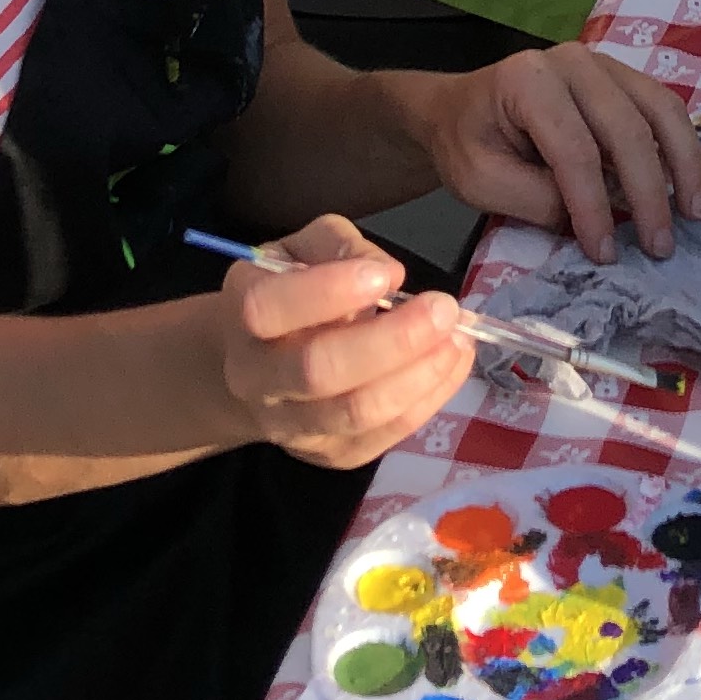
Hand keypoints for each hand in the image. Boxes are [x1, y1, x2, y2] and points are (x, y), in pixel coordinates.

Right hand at [215, 218, 474, 466]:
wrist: (258, 366)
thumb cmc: (288, 293)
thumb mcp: (301, 249)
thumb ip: (338, 246)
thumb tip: (390, 275)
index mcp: (241, 315)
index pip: (270, 309)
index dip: (329, 291)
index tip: (388, 275)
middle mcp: (256, 379)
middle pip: (318, 371)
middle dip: (391, 341)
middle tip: (443, 309)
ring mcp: (291, 425)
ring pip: (355, 412)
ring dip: (418, 376)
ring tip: (458, 339)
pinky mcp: (330, 453)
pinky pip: (382, 436)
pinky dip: (427, 400)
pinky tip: (453, 364)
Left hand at [426, 43, 700, 263]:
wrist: (459, 108)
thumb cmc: (467, 144)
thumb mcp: (481, 182)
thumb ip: (537, 198)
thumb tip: (599, 218)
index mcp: (528, 81)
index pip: (574, 149)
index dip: (594, 205)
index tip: (605, 253)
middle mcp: (573, 62)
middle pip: (627, 128)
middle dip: (649, 192)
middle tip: (661, 246)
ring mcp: (603, 65)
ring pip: (661, 109)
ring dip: (684, 164)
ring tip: (694, 213)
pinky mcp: (622, 78)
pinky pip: (664, 108)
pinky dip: (683, 147)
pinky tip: (690, 185)